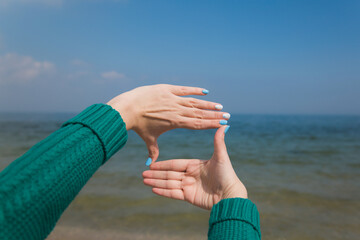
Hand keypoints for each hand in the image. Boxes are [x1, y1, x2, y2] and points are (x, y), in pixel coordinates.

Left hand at [107, 84, 229, 163]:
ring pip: (195, 102)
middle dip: (215, 115)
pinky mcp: (167, 89)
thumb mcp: (148, 138)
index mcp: (176, 123)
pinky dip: (195, 90)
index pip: (198, 124)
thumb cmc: (138, 125)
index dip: (211, 124)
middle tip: (227, 115)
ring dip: (208, 104)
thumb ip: (153, 151)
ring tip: (220, 106)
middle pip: (200, 113)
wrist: (128, 109)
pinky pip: (184, 89)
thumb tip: (150, 164)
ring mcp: (173, 99)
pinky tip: (205, 91)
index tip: (222, 125)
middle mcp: (177, 111)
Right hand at [142, 126, 246, 209]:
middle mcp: (190, 176)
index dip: (163, 164)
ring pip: (169, 183)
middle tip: (143, 173)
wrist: (230, 195)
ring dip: (156, 182)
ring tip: (144, 181)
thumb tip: (225, 126)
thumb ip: (218, 142)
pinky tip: (153, 190)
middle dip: (156, 174)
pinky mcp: (189, 197)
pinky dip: (164, 192)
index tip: (152, 164)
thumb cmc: (227, 175)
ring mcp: (189, 187)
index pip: (175, 164)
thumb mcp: (221, 157)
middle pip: (169, 174)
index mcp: (194, 165)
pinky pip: (174, 193)